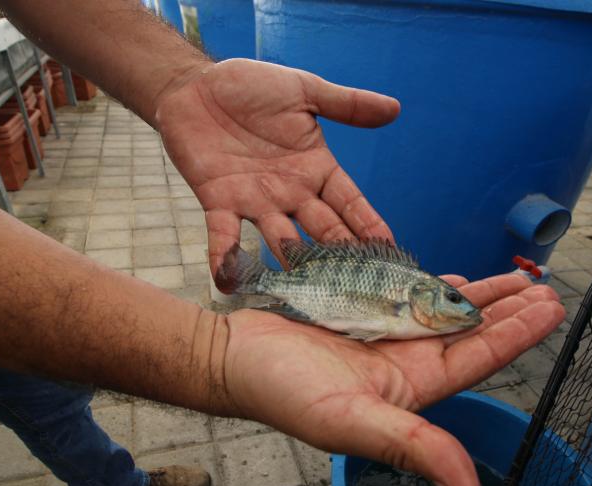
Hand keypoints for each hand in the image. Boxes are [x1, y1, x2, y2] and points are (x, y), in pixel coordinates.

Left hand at [153, 59, 399, 273]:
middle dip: (340, 257)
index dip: (369, 226)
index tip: (391, 252)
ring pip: (280, 241)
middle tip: (358, 286)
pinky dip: (226, 259)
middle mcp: (291, 194)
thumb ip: (346, 104)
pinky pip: (224, 237)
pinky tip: (230, 282)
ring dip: (292, 265)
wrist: (196, 87)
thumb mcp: (304, 90)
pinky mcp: (218, 203)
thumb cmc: (250, 86)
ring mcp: (255, 202)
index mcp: (315, 169)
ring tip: (306, 293)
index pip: (350, 203)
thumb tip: (395, 108)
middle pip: (322, 231)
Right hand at [218, 274, 564, 485]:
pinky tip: (457, 277)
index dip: (516, 336)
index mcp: (410, 389)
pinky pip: (407, 296)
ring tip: (518, 277)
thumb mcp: (350, 422)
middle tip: (547, 287)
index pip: (477, 360)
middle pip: (469, 333)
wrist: (232, 358)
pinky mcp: (360, 311)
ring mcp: (382, 335)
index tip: (551, 310)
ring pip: (443, 311)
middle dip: (510, 311)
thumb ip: (412, 447)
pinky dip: (434, 286)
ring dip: (481, 294)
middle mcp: (403, 363)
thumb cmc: (282, 392)